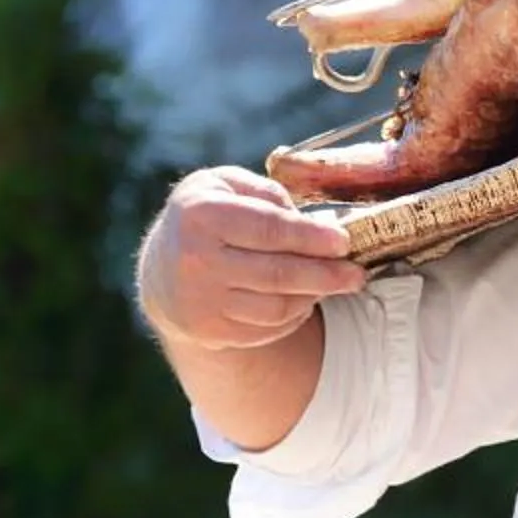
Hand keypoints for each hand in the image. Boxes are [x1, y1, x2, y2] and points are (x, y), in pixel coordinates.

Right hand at [137, 167, 367, 350]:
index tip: (344, 241)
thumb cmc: (204, 216)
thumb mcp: (224, 185)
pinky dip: (293, 316)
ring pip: (277, 307)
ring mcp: (201, 302)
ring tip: (332, 283)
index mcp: (202, 215)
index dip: (313, 237)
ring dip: (313, 295)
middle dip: (326, 275)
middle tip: (356, 274)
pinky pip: (266, 329)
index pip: (270, 229)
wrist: (160, 270)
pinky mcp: (209, 332)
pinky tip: (304, 299)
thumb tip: (309, 221)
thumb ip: (265, 192)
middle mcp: (196, 262)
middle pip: (278, 274)